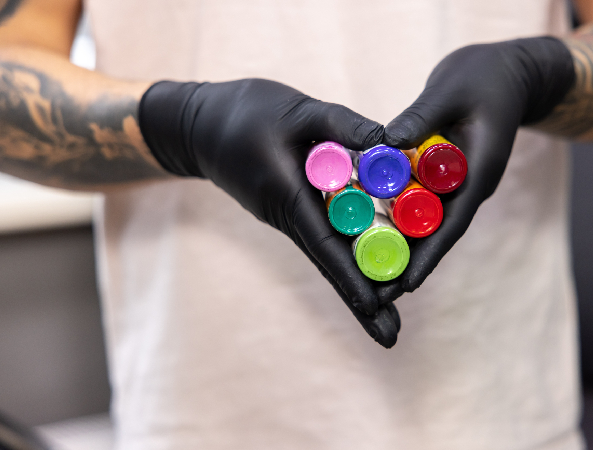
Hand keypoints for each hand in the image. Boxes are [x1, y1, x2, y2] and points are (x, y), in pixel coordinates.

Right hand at [138, 78, 398, 346]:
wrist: (200, 125)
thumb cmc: (246, 112)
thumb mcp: (298, 110)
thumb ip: (342, 124)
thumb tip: (390, 142)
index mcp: (287, 196)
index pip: (324, 245)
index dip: (352, 277)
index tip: (377, 307)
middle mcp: (289, 217)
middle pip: (330, 265)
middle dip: (360, 302)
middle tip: (392, 338)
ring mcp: (289, 217)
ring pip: (329, 256)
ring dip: (356, 285)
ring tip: (386, 318)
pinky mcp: (292, 210)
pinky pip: (323, 238)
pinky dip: (347, 256)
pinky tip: (370, 267)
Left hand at [380, 37, 575, 298]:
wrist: (507, 74)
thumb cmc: (486, 76)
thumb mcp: (451, 89)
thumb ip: (422, 114)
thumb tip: (386, 142)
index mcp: (478, 173)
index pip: (453, 224)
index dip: (430, 256)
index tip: (408, 284)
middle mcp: (467, 186)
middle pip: (436, 233)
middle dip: (408, 263)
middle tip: (377, 292)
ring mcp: (455, 183)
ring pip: (425, 221)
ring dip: (400, 247)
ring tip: (369, 273)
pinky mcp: (442, 175)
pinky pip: (418, 200)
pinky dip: (397, 215)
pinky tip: (369, 228)